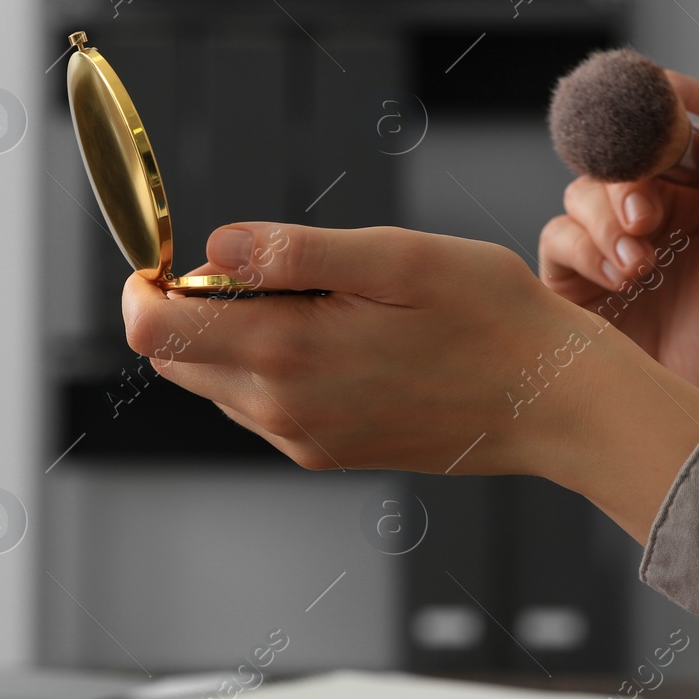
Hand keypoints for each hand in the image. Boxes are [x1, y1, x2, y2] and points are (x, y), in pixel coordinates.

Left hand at [121, 223, 698, 540]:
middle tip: (275, 267)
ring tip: (328, 302)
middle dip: (197, 305)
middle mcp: (280, 409)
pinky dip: (273, 363)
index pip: (152, 331)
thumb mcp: (396, 258)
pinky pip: (261, 403)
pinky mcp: (324, 451)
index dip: (146, 284)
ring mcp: (301, 438)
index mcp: (286, 354)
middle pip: (176, 356)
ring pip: (218, 379)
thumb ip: (292, 254)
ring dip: (239, 334)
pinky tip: (344, 338)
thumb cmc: (489, 316)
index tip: (173, 252)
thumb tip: (209, 247)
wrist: (553, 403)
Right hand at [538, 71, 698, 399]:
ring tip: (639, 264)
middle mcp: (654, 206)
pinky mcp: (571, 276)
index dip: (668, 104)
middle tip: (646, 215)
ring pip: (584, 190)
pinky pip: (559, 237)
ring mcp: (608, 239)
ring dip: (607, 218)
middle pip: (621, 152)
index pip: (680, 122)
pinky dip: (584, 250)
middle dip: (630, 175)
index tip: (667, 113)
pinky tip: (619, 280)